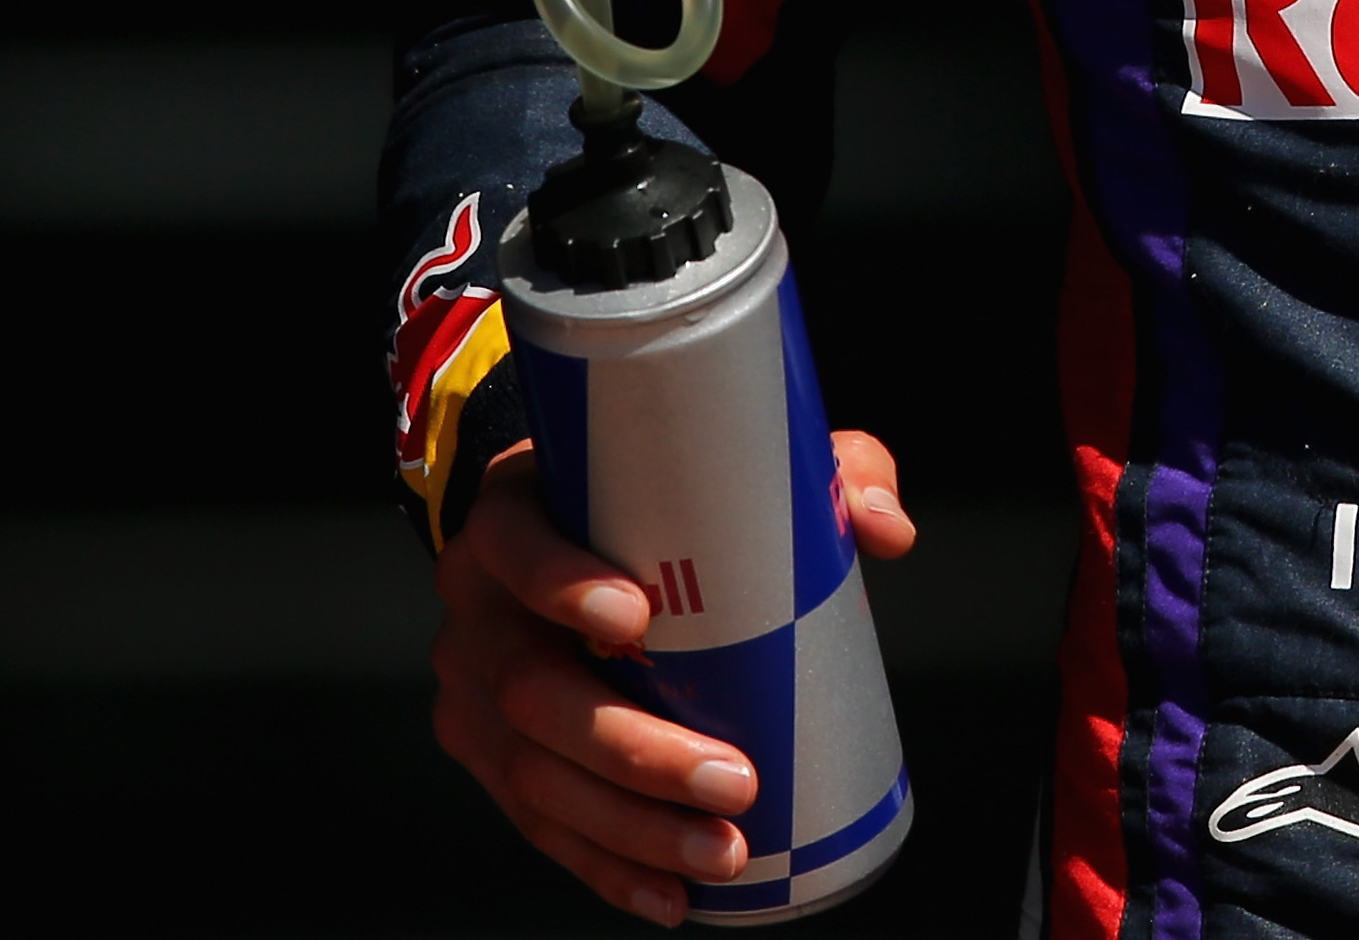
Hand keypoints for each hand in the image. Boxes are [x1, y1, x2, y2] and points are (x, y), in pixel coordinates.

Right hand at [429, 428, 920, 925]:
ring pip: (535, 776)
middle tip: (735, 780)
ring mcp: (471, 691)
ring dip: (632, 828)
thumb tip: (887, 530)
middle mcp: (477, 607)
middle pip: (530, 688)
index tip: (637, 618)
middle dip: (635, 750)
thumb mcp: (732, 462)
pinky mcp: (488, 758)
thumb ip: (820, 472)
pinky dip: (607, 867)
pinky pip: (539, 825)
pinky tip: (669, 897)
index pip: (516, 542)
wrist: (565, 535)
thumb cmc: (661, 494)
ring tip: (724, 851)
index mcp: (515, 513)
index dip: (560, 583)